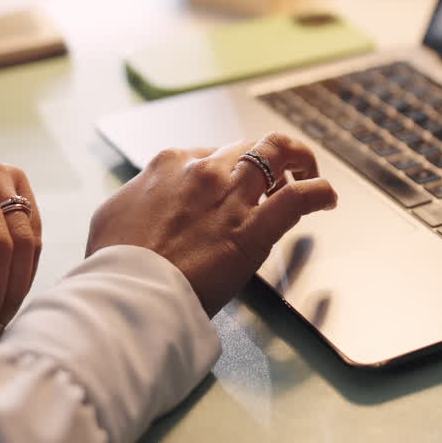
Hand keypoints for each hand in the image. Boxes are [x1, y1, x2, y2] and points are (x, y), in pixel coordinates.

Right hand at [86, 133, 337, 316]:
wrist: (128, 294)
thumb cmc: (115, 264)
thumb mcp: (113, 215)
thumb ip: (139, 198)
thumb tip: (147, 197)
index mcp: (169, 164)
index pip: (211, 151)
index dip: (227, 166)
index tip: (232, 183)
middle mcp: (204, 171)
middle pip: (248, 148)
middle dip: (264, 159)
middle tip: (275, 178)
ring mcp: (231, 197)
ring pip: (277, 153)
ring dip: (299, 157)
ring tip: (309, 170)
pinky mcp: (254, 229)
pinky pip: (299, 198)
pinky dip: (320, 192)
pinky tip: (328, 198)